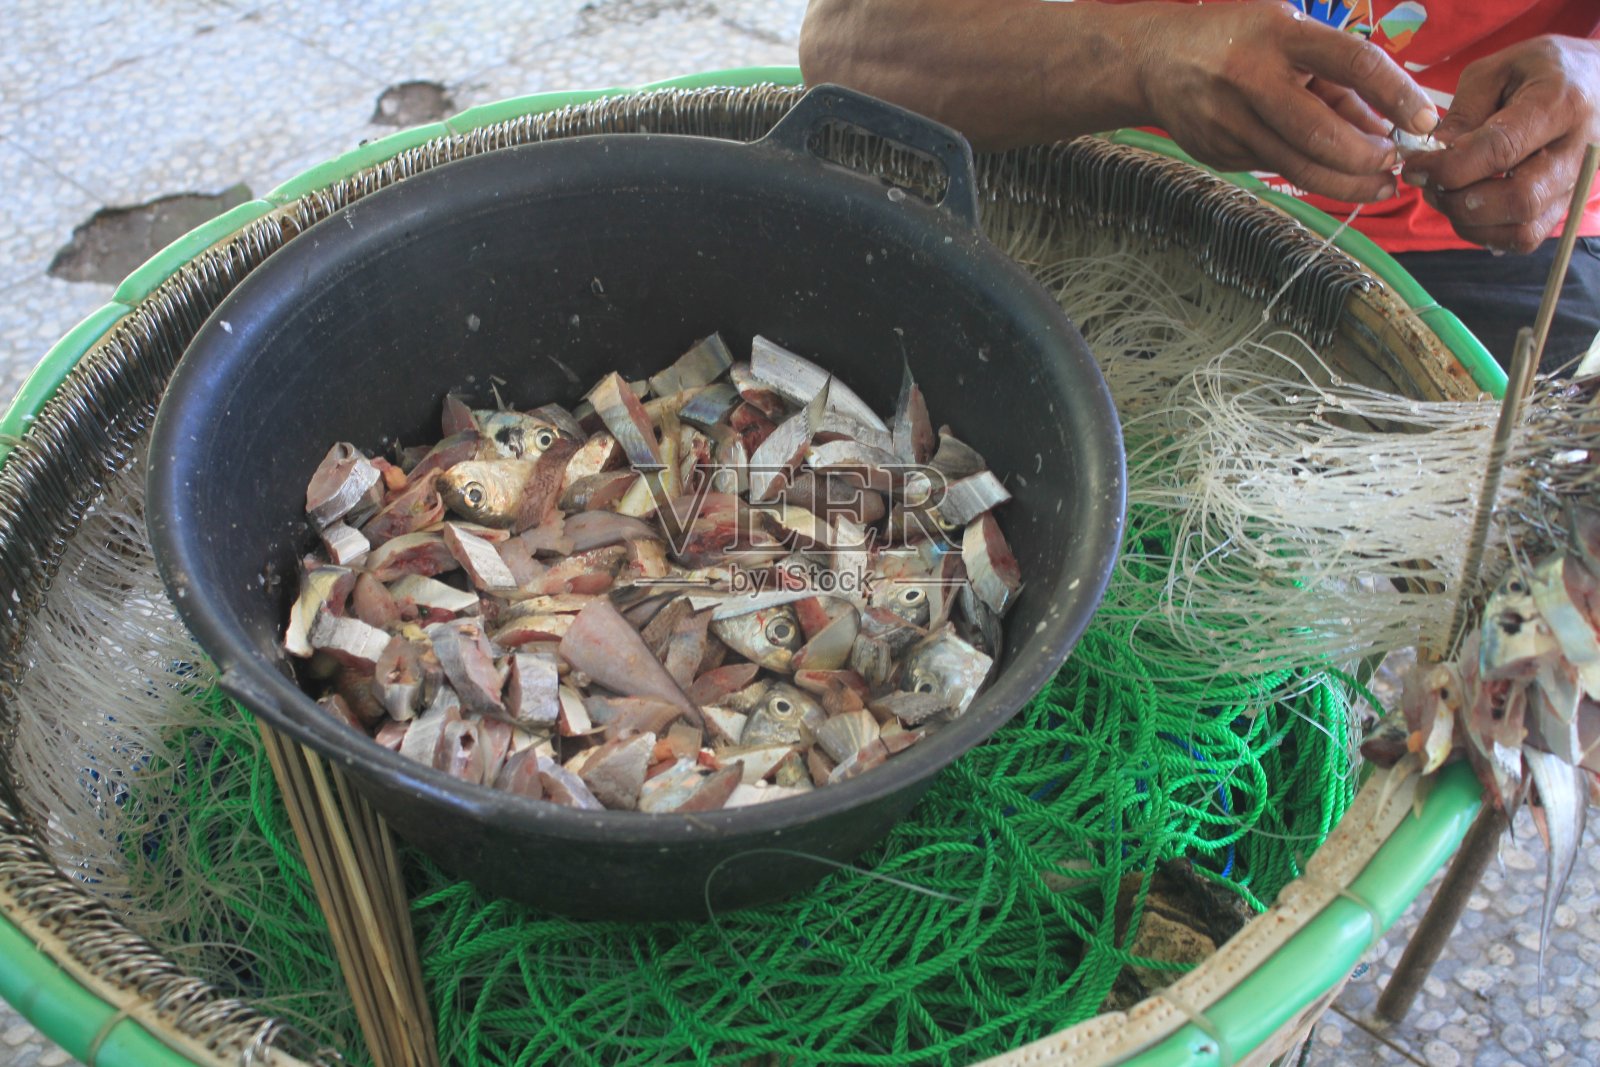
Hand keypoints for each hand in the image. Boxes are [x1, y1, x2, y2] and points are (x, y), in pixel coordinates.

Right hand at [1134, 0, 1437, 201]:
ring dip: (1348, 181)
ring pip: (1300, 166)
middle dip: (1368, 158)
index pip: (1352, 63)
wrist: (1153, 60)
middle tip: (1395, 164)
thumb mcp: (1289, 36)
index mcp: (1281, 36)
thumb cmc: (1236, 40)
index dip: (1395, 94)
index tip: (1423, 119)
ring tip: (1379, 184)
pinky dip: (1308, 172)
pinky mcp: (1219, 151)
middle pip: (1322, 134)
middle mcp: (1253, 79)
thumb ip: (1335, 81)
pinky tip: (1324, 169)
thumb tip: (1384, 127)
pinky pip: (1275, 168)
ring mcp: (1231, 121)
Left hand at [1400, 36, 1599, 252]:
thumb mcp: (1498, 70)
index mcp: (1560, 105)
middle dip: (1459, 200)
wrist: (1598, 81)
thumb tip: (1434, 153)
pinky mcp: (1566, 207)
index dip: (1449, 167)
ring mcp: (1576, 185)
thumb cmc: (1544, 71)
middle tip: (1431, 184)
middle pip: (1518, 200)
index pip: (1501, 151)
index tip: (1416, 167)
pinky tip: (1470, 208)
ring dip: (1469, 222)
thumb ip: (1464, 112)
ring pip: (1522, 229)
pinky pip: (1525, 239)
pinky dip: (1487, 233)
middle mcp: (1577, 151)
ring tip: (1447, 195)